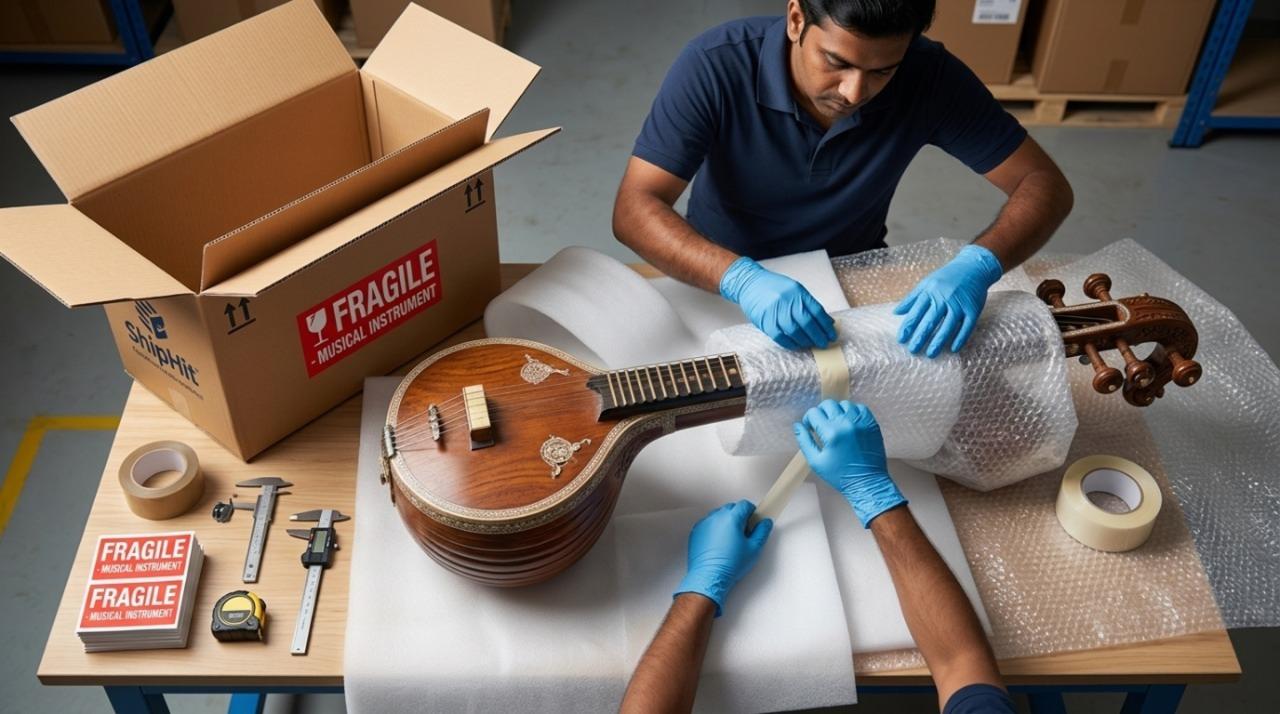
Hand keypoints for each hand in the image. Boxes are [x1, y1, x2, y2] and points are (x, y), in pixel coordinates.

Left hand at [674, 500, 772, 615]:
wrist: (709, 577)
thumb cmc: (729, 565)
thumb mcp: (754, 548)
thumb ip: (762, 531)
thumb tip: (765, 523)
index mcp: (731, 518)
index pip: (744, 504)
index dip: (751, 511)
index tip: (754, 519)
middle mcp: (716, 517)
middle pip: (731, 507)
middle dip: (739, 516)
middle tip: (744, 531)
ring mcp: (704, 524)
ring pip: (719, 515)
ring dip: (726, 521)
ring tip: (731, 539)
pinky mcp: (696, 532)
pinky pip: (708, 523)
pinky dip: (714, 528)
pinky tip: (719, 543)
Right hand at [720, 257, 836, 349]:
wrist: (750, 283)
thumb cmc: (774, 287)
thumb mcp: (794, 289)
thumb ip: (809, 304)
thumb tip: (826, 321)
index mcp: (798, 292)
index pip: (817, 311)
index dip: (826, 325)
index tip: (831, 334)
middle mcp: (788, 301)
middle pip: (808, 323)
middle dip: (818, 336)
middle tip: (824, 343)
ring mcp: (776, 311)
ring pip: (795, 331)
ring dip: (805, 341)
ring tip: (811, 344)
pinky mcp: (766, 321)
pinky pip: (780, 337)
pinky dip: (790, 343)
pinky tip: (796, 345)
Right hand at [793, 400, 906, 527]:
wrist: (868, 483)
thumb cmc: (840, 475)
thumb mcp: (816, 461)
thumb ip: (804, 441)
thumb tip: (797, 425)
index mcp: (831, 433)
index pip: (814, 413)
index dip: (808, 419)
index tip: (810, 427)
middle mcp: (846, 423)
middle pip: (828, 404)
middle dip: (821, 413)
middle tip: (822, 425)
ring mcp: (861, 422)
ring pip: (844, 404)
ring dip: (837, 411)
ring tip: (836, 425)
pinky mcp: (872, 424)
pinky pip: (860, 408)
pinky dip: (852, 412)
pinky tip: (849, 423)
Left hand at [894, 244, 1002, 356]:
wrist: (973, 267)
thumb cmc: (947, 277)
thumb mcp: (927, 283)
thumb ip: (912, 298)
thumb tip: (896, 312)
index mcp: (930, 292)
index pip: (916, 313)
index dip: (908, 327)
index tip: (901, 340)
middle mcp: (944, 298)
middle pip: (930, 321)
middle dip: (920, 337)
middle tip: (913, 351)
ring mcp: (959, 304)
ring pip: (948, 326)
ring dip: (939, 341)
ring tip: (930, 354)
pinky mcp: (973, 309)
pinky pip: (966, 326)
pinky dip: (960, 338)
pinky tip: (953, 349)